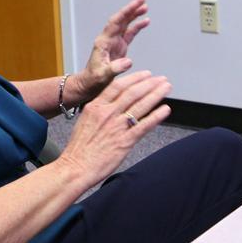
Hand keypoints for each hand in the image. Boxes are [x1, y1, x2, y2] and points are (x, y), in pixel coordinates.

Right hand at [57, 71, 171, 187]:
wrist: (75, 168)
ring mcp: (117, 127)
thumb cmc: (78, 148)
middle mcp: (108, 113)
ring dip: (156, 94)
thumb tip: (113, 103)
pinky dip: (157, 116)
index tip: (146, 74)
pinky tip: (165, 109)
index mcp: (96, 107)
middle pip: (133, 92)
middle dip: (150, 83)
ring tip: (167, 88)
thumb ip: (100, 110)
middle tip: (162, 79)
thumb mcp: (85, 120)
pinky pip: (144, 125)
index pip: (118, 86)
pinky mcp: (125, 141)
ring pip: (141, 105)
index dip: (135, 78)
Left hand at [71, 0, 149, 103]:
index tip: (136, 4)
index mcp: (103, 42)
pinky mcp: (119, 48)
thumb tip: (129, 61)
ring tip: (145, 7)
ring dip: (134, 15)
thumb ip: (115, 68)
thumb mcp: (102, 76)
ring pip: (125, 24)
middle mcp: (108, 39)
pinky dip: (137, 26)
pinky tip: (145, 21)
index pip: (116, 22)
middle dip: (131, 8)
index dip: (126, 12)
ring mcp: (114, 43)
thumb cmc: (92, 80)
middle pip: (121, 19)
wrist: (88, 85)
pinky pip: (129, 33)